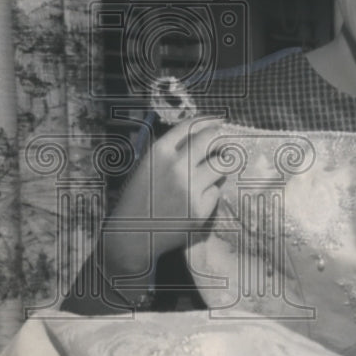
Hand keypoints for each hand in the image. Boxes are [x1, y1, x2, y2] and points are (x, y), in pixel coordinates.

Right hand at [103, 117, 225, 275]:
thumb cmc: (139, 198)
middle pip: (209, 140)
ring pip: (219, 166)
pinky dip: (210, 192)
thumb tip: (202, 135)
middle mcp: (176, 167)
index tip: (217, 121)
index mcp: (159, 152)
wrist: (131, 234)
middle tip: (224, 139)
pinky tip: (196, 199)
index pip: (190, 126)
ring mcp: (189, 188)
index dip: (207, 121)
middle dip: (219, 137)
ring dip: (219, 165)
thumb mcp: (147, 166)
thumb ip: (170, 151)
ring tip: (211, 171)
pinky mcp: (199, 209)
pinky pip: (215, 192)